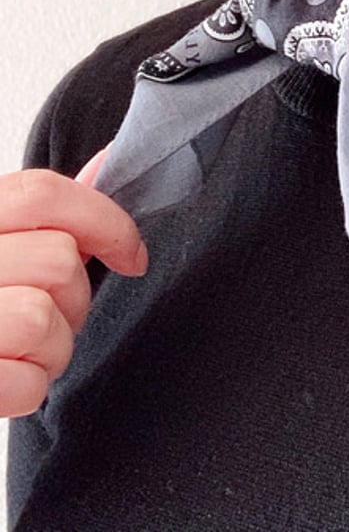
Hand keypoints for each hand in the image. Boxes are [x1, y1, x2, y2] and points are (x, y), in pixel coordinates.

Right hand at [0, 155, 145, 416]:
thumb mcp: (1, 241)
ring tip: (22, 351)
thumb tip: (107, 161)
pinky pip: (26, 384)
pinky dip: (28, 389)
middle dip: (73, 299)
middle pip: (57, 261)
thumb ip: (47, 211)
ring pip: (42, 319)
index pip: (41, 194)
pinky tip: (4, 380)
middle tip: (44, 315)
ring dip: (52, 348)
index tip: (132, 257)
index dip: (105, 222)